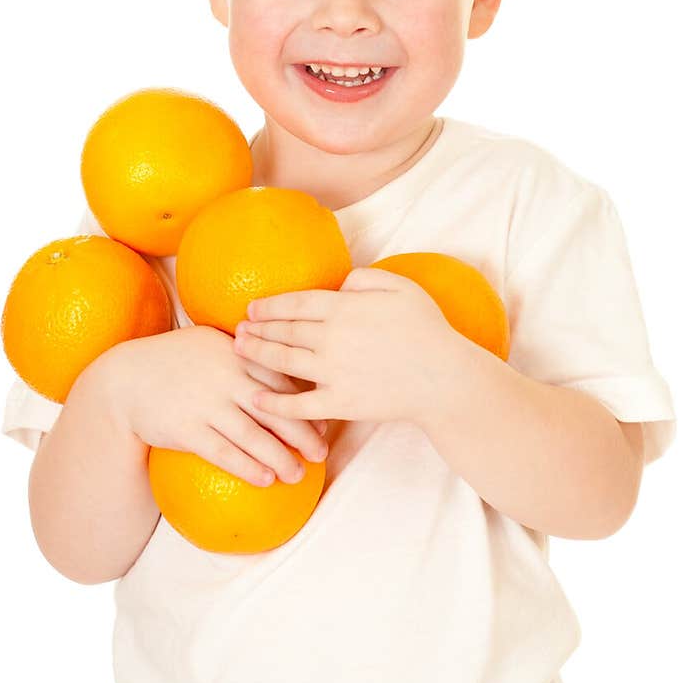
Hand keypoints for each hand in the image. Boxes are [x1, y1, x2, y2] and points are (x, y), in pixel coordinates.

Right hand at [107, 325, 329, 486]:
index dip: (305, 403)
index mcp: (236, 354)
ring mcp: (206, 404)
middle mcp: (225, 378)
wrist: (126, 379)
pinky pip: (224, 453)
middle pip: (275, 409)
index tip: (322, 422)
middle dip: (303, 434)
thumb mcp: (211, 343)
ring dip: (280, 458)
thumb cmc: (175, 361)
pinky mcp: (187, 430)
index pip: (281, 379)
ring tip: (296, 474)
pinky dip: (248, 467)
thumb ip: (245, 352)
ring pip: (253, 435)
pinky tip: (265, 479)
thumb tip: (287, 366)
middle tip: (321, 453)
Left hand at [232, 266, 460, 425]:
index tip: (253, 307)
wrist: (444, 378)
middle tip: (238, 327)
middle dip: (257, 328)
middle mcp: (332, 338)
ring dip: (257, 354)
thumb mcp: (401, 287)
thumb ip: (366, 278)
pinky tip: (256, 398)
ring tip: (239, 350)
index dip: (270, 305)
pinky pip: (299, 405)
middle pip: (284, 331)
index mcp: (345, 308)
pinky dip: (274, 403)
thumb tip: (340, 284)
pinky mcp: (340, 403)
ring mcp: (334, 372)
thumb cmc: (427, 330)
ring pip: (284, 361)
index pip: (296, 303)